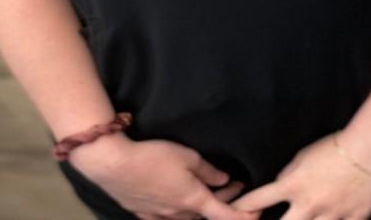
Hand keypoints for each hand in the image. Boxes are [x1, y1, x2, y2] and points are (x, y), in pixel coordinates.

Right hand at [69, 134, 261, 219]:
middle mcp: (178, 213)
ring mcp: (159, 216)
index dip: (241, 217)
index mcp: (192, 199)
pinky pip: (167, 218)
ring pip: (187, 217)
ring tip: (211, 191)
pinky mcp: (143, 213)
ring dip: (203, 206)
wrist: (114, 164)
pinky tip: (178, 201)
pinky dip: (180, 211)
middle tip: (237, 186)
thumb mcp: (188, 157)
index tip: (256, 215)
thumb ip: (208, 171)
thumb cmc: (154, 157)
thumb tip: (224, 181)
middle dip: (225, 201)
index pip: (223, 215)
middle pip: (206, 213)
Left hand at [228, 132, 370, 219]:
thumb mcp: (304, 155)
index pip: (259, 199)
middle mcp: (309, 205)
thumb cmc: (336, 146)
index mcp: (294, 184)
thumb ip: (289, 174)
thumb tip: (279, 187)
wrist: (370, 148)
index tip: (230, 212)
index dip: (241, 208)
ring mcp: (331, 216)